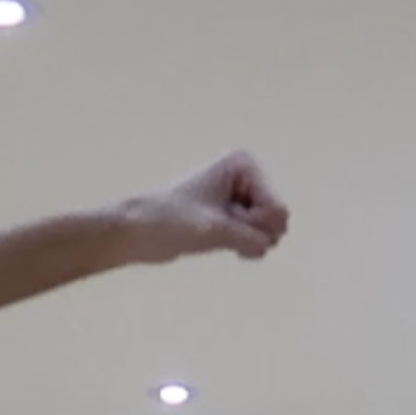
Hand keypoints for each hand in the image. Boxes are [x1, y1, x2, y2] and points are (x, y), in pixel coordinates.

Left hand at [120, 152, 289, 264]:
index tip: (220, 218)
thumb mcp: (215, 230)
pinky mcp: (234, 219)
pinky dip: (246, 249)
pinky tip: (223, 246)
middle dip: (250, 233)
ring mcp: (242, 199)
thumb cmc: (169, 222)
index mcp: (244, 165)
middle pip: (277, 221)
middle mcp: (247, 177)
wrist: (137, 232)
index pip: (276, 210)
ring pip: (270, 233)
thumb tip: (267, 244)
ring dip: (245, 242)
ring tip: (214, 234)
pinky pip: (259, 241)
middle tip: (216, 227)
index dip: (249, 223)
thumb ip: (251, 238)